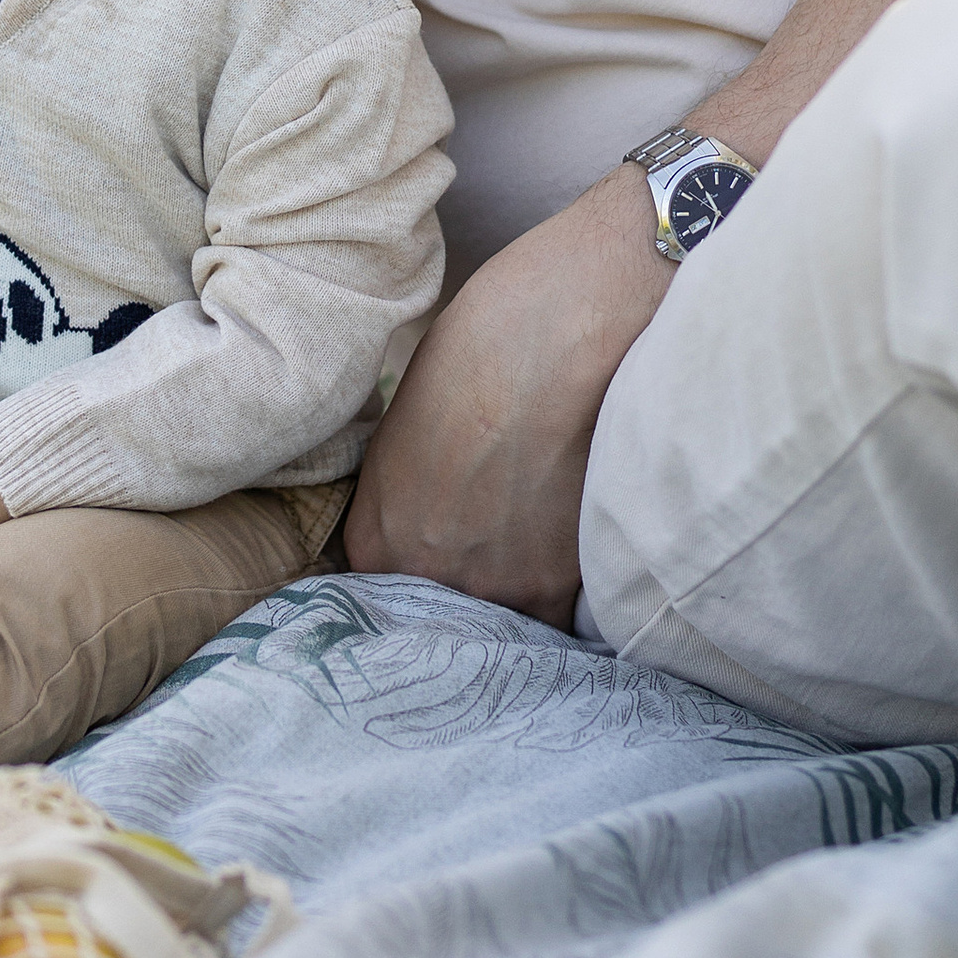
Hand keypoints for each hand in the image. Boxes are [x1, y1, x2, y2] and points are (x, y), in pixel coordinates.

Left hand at [344, 167, 670, 621]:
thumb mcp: (413, 421)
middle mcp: (426, 576)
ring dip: (523, 584)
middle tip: (506, 525)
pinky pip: (561, 617)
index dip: (426, 561)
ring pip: (508, 611)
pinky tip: (580, 539)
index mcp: (377, 535)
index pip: (389, 585)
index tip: (455, 539)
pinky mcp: (560, 589)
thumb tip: (440, 502)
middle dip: (473, 574)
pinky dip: (571, 587)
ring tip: (548, 525)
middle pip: (447, 604)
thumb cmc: (482, 346)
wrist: (561, 340)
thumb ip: (415, 485)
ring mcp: (494, 591)